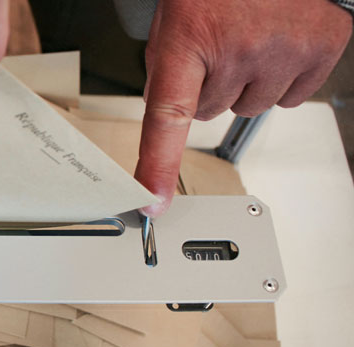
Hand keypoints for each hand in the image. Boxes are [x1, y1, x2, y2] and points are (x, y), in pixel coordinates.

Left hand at [136, 0, 351, 216]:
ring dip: (244, 84)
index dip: (158, 164)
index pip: (167, 116)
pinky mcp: (319, 51)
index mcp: (189, 37)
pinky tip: (275, 47)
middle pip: (209, 112)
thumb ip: (167, 69)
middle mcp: (238, 48)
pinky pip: (287, 99)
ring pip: (247, 108)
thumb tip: (168, 119)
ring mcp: (283, 51)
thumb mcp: (175, 21)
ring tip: (247, 42)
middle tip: (216, 48)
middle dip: (207, 87)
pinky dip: (278, 79)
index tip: (152, 200)